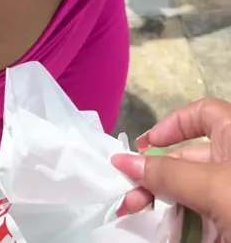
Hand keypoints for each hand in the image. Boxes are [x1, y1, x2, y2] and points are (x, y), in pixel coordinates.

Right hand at [111, 98, 230, 241]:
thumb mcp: (212, 185)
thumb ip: (169, 173)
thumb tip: (124, 161)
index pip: (203, 113)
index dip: (174, 123)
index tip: (148, 143)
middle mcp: (230, 163)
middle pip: (187, 158)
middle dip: (153, 173)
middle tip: (128, 195)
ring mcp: (228, 194)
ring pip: (188, 191)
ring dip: (157, 201)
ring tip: (131, 212)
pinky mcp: (226, 223)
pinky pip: (198, 218)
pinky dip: (176, 224)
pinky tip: (154, 230)